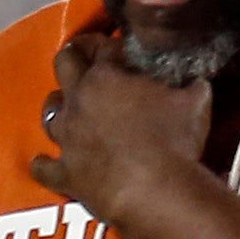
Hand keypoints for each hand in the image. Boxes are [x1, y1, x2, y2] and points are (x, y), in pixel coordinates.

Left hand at [30, 28, 213, 227]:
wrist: (157, 192)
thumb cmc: (176, 140)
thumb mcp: (196, 100)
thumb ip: (190, 84)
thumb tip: (196, 81)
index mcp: (105, 77)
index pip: (103, 48)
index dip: (112, 46)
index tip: (122, 51)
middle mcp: (78, 102)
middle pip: (63, 64)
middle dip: (76, 56)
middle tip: (88, 58)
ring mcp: (67, 139)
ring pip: (49, 112)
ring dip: (60, 106)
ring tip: (71, 108)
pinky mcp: (65, 174)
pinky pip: (43, 168)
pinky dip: (44, 164)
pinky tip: (43, 163)